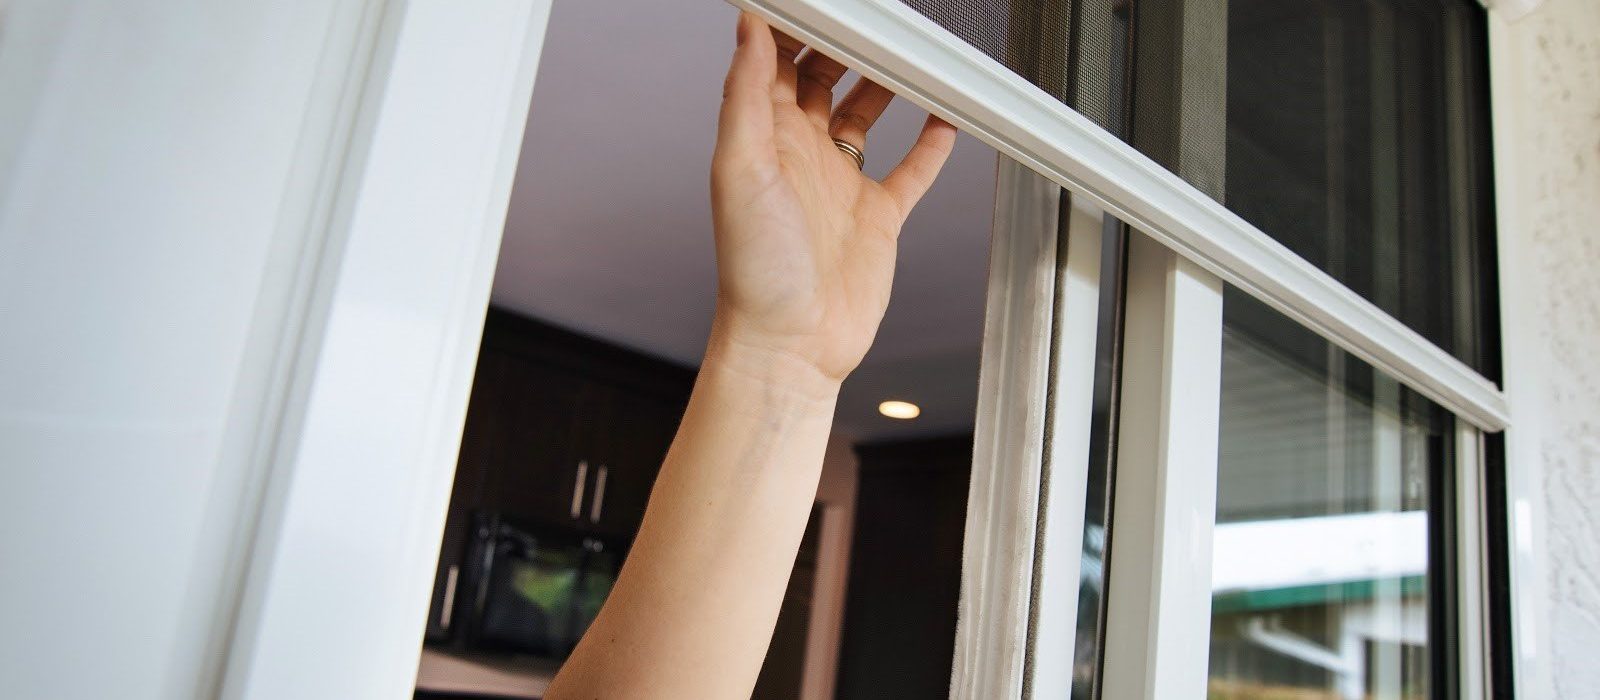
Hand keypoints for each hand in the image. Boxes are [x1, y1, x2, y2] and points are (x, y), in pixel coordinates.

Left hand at [709, 12, 956, 384]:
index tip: (819, 4)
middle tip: (871, 19)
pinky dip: (931, 142)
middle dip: (845, 46)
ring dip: (885, 82)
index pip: (777, 65)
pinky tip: (944, 116)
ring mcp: (841, 184)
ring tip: (908, 52)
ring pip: (866, 114)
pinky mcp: (878, 216)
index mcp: (764, 140)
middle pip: (824, 79)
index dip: (795, 29)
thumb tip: (749, 29)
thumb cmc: (755, 270)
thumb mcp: (739, 170)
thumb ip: (745, 95)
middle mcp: (802, 156)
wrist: (792, 344)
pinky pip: (910, 168)